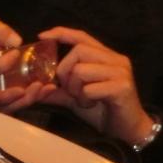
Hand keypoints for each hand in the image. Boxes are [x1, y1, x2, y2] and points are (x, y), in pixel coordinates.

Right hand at [0, 15, 53, 112]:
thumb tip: (16, 42)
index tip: (16, 53)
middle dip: (6, 97)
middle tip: (24, 90)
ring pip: (4, 106)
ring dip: (22, 102)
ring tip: (40, 89)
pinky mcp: (10, 92)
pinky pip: (18, 103)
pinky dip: (32, 99)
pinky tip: (48, 88)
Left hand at [36, 27, 154, 144]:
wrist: (127, 129)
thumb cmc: (102, 110)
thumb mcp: (76, 99)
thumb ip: (58, 91)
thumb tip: (36, 88)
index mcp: (105, 57)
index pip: (82, 37)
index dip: (62, 33)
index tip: (42, 36)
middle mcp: (115, 59)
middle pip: (78, 51)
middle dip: (65, 71)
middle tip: (69, 90)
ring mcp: (120, 72)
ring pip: (82, 70)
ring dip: (75, 89)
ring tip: (83, 100)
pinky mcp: (122, 87)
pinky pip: (90, 88)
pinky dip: (84, 99)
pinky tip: (92, 104)